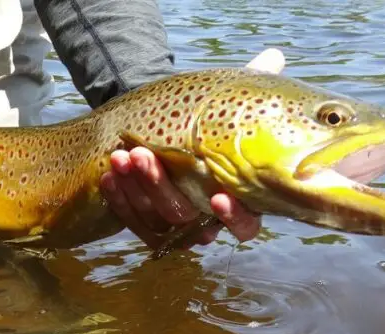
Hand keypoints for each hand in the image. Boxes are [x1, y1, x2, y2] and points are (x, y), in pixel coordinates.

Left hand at [99, 48, 286, 251]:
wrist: (165, 123)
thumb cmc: (206, 117)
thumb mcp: (230, 100)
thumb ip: (254, 83)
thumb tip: (274, 56)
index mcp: (240, 198)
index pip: (245, 226)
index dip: (234, 216)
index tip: (218, 195)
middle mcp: (206, 218)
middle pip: (186, 216)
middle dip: (161, 187)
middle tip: (142, 155)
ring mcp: (174, 221)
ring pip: (155, 218)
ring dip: (136, 188)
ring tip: (122, 155)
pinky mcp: (147, 220)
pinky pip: (132, 220)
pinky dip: (120, 200)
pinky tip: (110, 175)